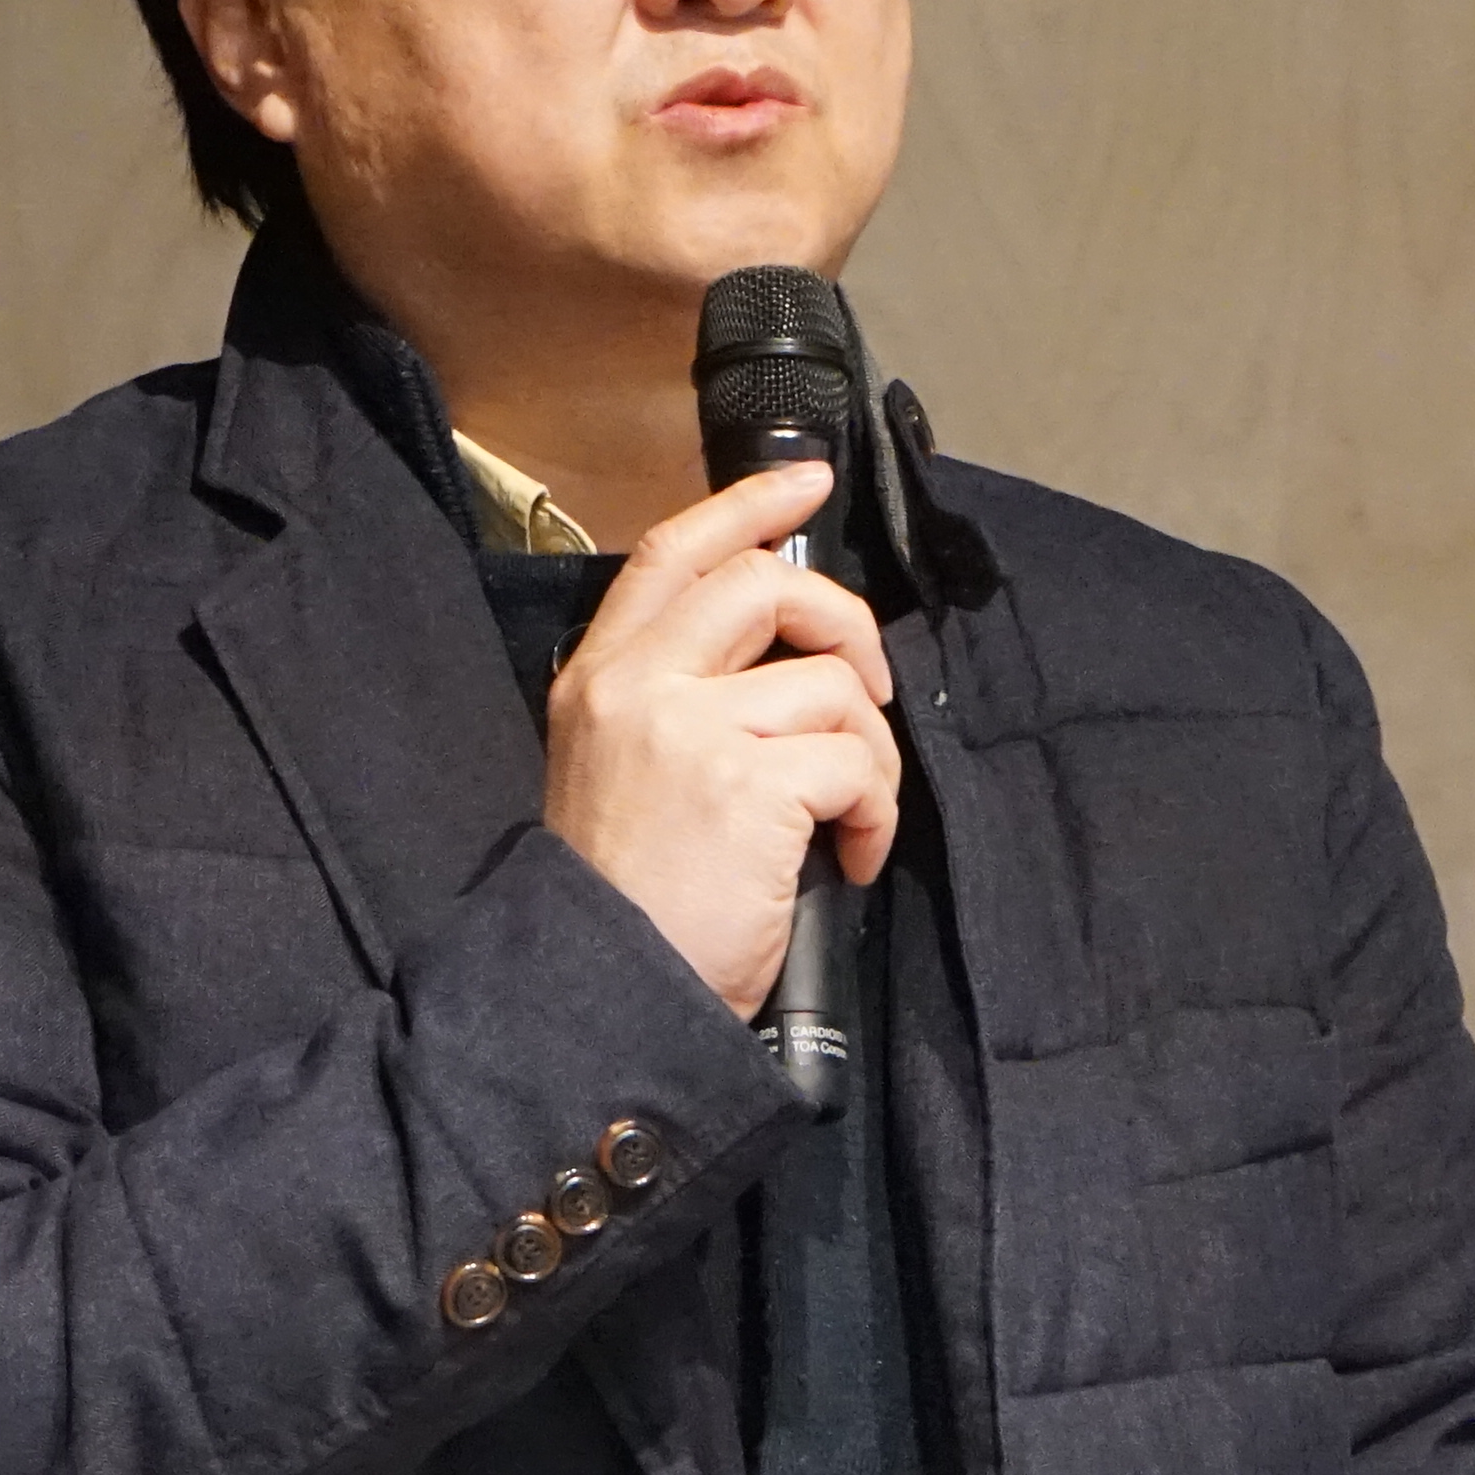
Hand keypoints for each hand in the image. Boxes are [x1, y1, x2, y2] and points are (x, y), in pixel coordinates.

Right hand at [540, 459, 900, 1010]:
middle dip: (845, 623)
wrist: (599, 992)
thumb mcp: (615, 773)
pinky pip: (857, 762)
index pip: (672, 552)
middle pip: (766, 584)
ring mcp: (691, 729)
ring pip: (832, 684)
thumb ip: (673, 702)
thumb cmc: (625, 902)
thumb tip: (786, 660)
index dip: (747, 505)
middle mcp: (637, 687)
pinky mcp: (748, 783)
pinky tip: (850, 858)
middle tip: (869, 685)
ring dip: (870, 752)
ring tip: (848, 818)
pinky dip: (876, 812)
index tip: (808, 482)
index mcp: (598, 679)